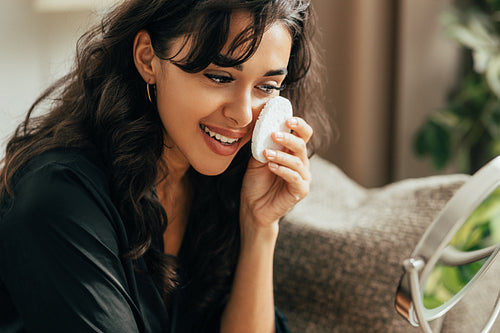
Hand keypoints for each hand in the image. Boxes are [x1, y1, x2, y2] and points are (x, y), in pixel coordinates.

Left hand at [240, 117, 312, 235]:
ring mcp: (302, 177)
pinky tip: (271, 167)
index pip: (302, 134)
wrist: (253, 208)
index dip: (299, 125)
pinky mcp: (300, 191)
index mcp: (292, 153)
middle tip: (274, 133)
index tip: (287, 118)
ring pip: (297, 161)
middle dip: (288, 137)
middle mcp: (300, 163)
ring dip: (281, 155)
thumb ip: (263, 144)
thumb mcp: (257, 159)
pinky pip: (295, 177)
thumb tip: (262, 126)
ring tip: (266, 153)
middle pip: (301, 145)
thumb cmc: (256, 183)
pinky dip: (283, 170)